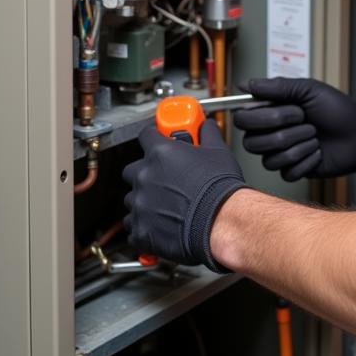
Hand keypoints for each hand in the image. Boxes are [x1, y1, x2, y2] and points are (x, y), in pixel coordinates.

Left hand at [123, 118, 246, 271]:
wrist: (222, 222)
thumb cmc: (220, 190)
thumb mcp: (219, 152)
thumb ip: (207, 134)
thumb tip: (206, 126)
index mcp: (161, 153)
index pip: (145, 136)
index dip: (152, 137)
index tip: (157, 140)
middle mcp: (145, 176)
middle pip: (133, 170)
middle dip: (145, 173)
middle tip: (163, 179)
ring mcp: (140, 204)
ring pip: (132, 198)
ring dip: (144, 200)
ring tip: (165, 206)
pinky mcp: (140, 229)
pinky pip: (133, 225)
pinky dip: (143, 225)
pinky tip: (159, 225)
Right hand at [234, 78, 355, 181]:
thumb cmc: (337, 108)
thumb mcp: (308, 89)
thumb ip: (277, 87)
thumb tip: (245, 85)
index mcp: (271, 112)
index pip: (242, 119)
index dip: (259, 116)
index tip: (282, 108)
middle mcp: (271, 134)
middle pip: (251, 142)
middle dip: (282, 129)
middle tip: (304, 118)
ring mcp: (282, 154)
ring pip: (269, 159)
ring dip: (297, 144)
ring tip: (315, 135)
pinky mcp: (294, 171)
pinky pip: (287, 172)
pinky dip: (306, 160)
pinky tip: (318, 151)